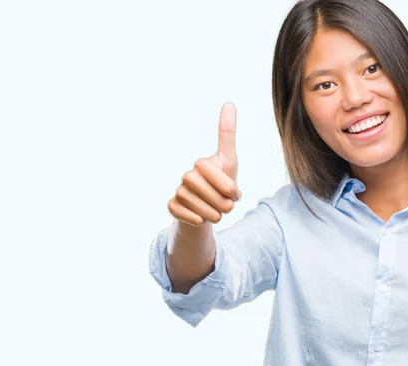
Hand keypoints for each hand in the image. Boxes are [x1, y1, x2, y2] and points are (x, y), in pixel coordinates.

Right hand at [167, 102, 241, 225]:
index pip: (216, 175)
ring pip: (199, 207)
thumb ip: (228, 135)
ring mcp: (178, 191)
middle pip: (210, 194)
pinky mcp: (172, 206)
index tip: (235, 193)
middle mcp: (187, 175)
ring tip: (217, 212)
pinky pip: (184, 215)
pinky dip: (196, 220)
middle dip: (224, 204)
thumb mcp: (229, 162)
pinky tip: (201, 218)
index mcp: (201, 164)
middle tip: (227, 205)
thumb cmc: (221, 184)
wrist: (208, 208)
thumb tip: (229, 103)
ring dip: (213, 214)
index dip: (229, 187)